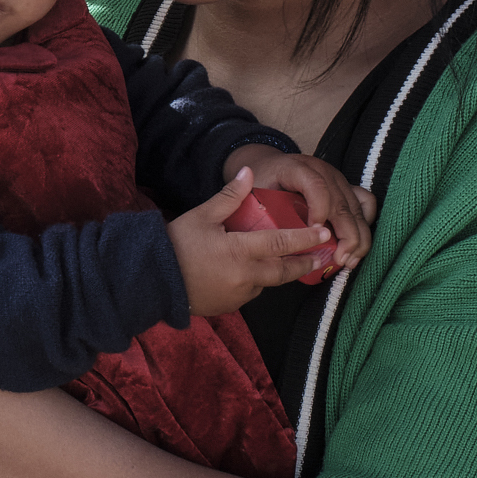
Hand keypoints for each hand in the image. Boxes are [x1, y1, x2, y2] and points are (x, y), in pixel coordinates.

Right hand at [168, 167, 338, 314]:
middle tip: (323, 256)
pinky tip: (248, 272)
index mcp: (239, 251)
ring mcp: (238, 295)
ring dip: (278, 273)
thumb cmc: (175, 244)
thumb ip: (230, 196)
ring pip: (268, 283)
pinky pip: (250, 292)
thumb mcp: (202, 216)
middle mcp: (244, 276)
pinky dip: (255, 282)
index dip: (306, 239)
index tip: (324, 234)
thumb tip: (249, 171)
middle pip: (285, 271)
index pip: (281, 244)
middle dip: (305, 263)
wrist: (152, 281)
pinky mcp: (229, 306)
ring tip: (288, 262)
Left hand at [242, 150, 376, 271]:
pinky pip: (366, 203)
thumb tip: (265, 237)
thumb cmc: (262, 182)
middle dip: (346, 235)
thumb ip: (258, 208)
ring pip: (357, 207)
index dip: (320, 210)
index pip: (315, 186)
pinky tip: (357, 245)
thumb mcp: (253, 190)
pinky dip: (365, 224)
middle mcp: (323, 171)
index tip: (314, 234)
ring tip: (349, 261)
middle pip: (341, 203)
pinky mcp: (346, 187)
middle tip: (340, 260)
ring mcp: (338, 179)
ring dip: (358, 237)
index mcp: (297, 168)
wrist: (270, 165)